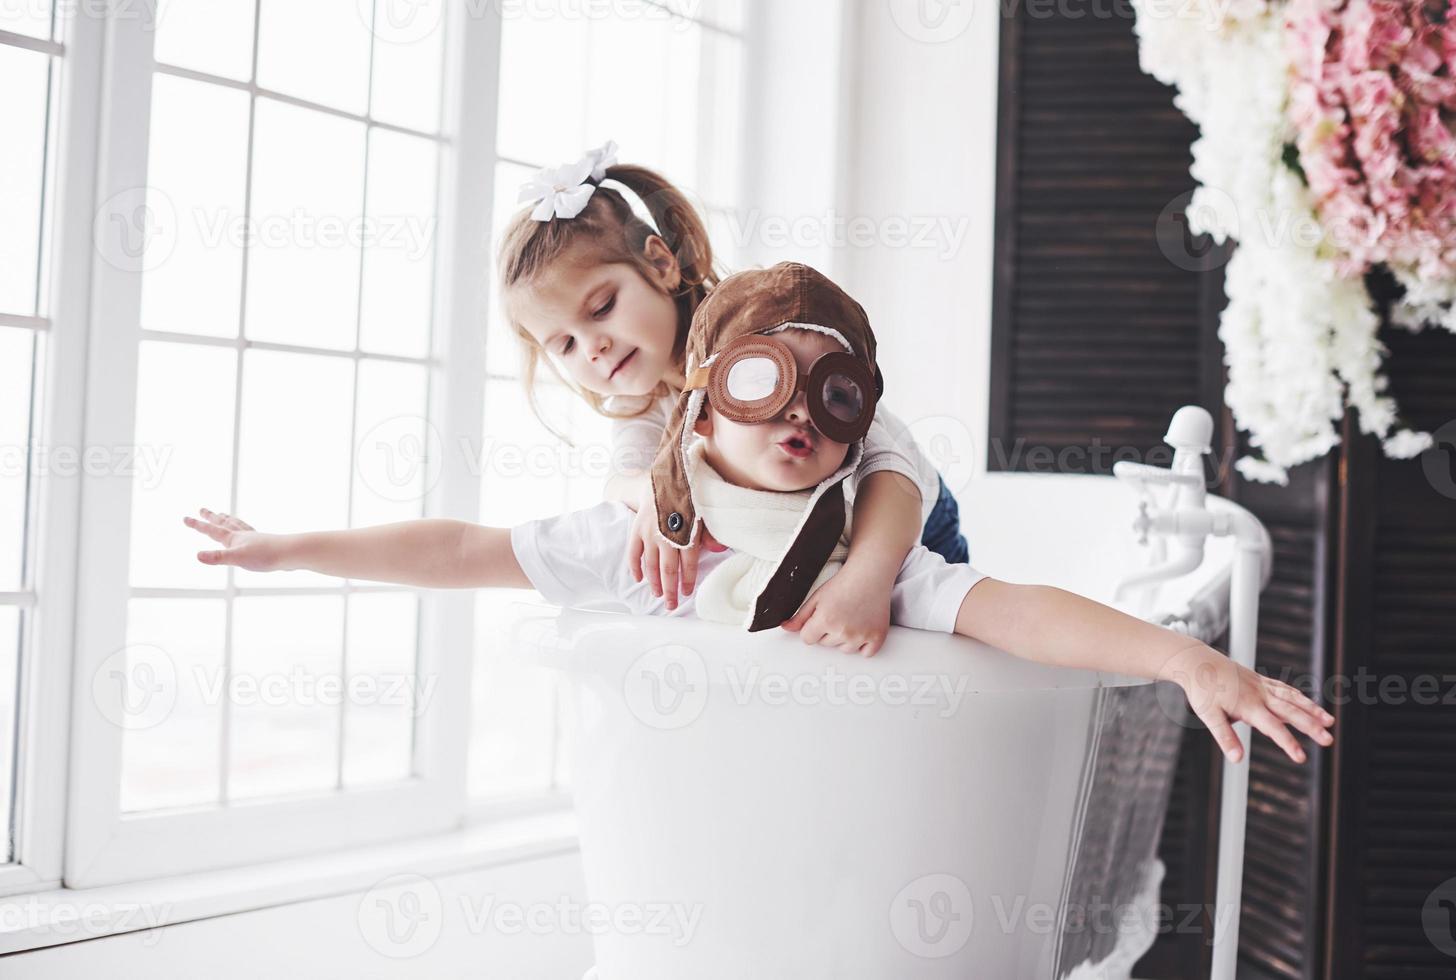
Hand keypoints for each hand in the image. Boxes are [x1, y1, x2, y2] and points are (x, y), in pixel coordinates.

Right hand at [183, 507, 285, 571]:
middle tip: (202, 509)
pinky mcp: (264, 543)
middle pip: (224, 522)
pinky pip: (251, 532)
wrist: (290, 553)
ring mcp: (254, 538)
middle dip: (211, 517)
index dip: (197, 525)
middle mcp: (243, 535)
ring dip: (228, 519)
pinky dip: (245, 529)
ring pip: (238, 525)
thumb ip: (217, 557)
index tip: (185, 517)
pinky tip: (248, 534)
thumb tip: (197, 555)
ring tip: (224, 515)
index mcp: (234, 538)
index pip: (211, 530)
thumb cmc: (265, 555)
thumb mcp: (237, 558)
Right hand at [624, 487, 724, 610]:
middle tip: (671, 605)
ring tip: (658, 595)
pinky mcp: (637, 528)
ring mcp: (649, 533)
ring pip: (651, 565)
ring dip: (654, 582)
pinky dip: (635, 567)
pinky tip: (638, 579)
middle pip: (668, 569)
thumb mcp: (704, 511)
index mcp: (686, 531)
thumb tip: (719, 549)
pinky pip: (633, 552)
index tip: (687, 592)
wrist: (664, 476)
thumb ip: (710, 532)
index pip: (688, 562)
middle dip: (670, 590)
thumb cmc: (688, 495)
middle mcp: (666, 535)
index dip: (688, 580)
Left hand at [779, 563, 891, 655]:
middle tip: (839, 613)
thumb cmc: (844, 583)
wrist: (869, 574)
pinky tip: (862, 628)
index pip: (807, 639)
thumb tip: (786, 628)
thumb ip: (800, 616)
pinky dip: (864, 645)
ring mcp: (861, 636)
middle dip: (829, 631)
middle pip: (826, 644)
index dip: (812, 628)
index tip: (820, 618)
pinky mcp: (877, 637)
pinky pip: (866, 654)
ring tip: (851, 617)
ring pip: (844, 649)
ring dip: (845, 638)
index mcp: (825, 620)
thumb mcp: (817, 597)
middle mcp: (843, 631)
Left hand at [1164, 644, 1334, 764]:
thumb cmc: (1201, 690)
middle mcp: (1259, 695)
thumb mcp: (1209, 715)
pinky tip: (1308, 703)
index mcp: (1248, 706)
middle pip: (1291, 712)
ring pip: (1292, 698)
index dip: (1288, 743)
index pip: (1273, 728)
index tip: (1301, 758)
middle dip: (1311, 727)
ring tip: (1330, 721)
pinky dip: (1298, 696)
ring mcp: (1261, 686)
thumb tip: (1237, 759)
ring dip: (1312, 709)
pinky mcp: (1259, 680)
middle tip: (1329, 740)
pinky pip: (1284, 688)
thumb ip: (1225, 737)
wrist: (1196, 661)